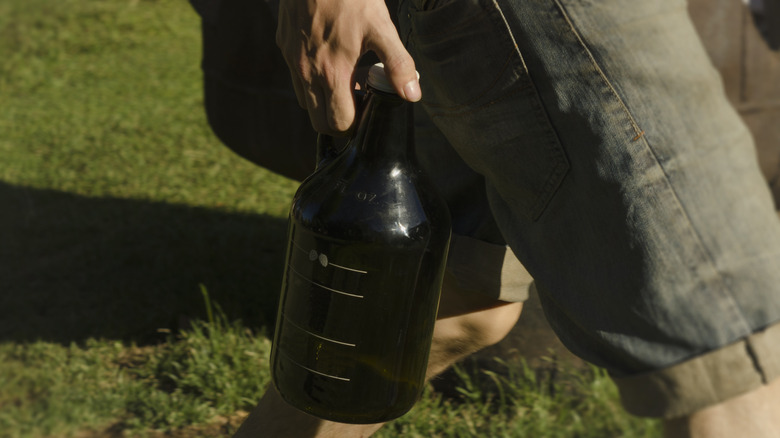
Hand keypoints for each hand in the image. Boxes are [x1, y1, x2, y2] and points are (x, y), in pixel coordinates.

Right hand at [276, 0, 420, 134]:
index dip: (357, 123)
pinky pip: (297, 78)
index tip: (369, 105)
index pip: (339, 123)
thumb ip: (397, 64)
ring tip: (346, 77)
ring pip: (307, 102)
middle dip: (340, 119)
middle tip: (359, 97)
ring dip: (326, 100)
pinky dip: (313, 79)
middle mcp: (307, 73)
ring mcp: (293, 61)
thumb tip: (412, 94)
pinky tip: (331, 58)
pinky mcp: (285, 47)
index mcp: (332, 73)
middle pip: (319, 122)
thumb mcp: (381, 27)